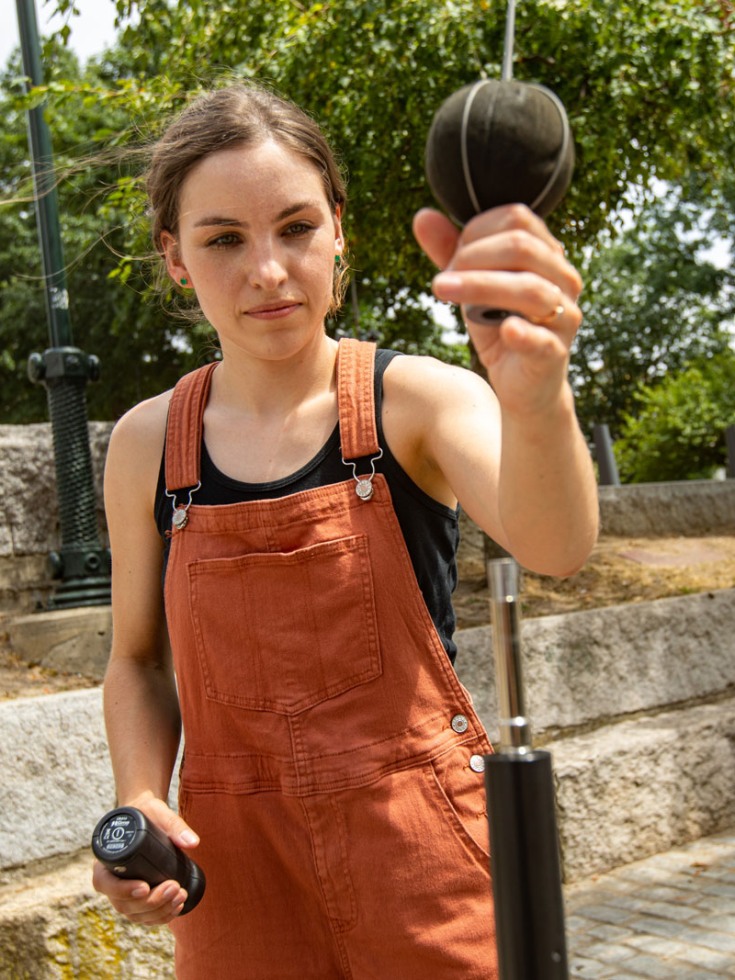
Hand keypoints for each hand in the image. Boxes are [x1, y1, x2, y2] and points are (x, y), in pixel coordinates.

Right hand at [92, 794, 199, 925]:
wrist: (149, 816)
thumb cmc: (149, 813)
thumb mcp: (159, 812)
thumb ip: (175, 825)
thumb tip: (192, 842)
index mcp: (105, 860)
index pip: (104, 883)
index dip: (123, 890)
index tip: (145, 887)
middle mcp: (110, 880)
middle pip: (123, 904)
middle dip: (150, 902)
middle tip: (174, 888)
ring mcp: (122, 893)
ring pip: (134, 914)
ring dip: (158, 911)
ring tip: (181, 897)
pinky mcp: (136, 898)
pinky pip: (143, 916)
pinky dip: (159, 916)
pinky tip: (176, 908)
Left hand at [413, 204, 582, 416]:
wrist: (524, 386)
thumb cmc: (500, 327)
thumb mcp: (473, 288)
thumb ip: (452, 253)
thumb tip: (423, 217)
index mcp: (547, 255)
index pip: (517, 219)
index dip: (477, 231)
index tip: (451, 257)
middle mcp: (563, 280)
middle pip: (523, 248)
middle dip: (474, 257)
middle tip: (441, 278)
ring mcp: (564, 317)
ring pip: (531, 289)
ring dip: (481, 286)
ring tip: (443, 290)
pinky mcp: (554, 354)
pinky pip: (541, 339)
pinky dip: (521, 332)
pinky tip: (503, 330)